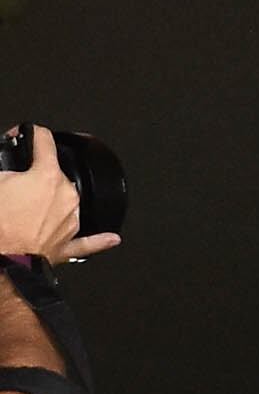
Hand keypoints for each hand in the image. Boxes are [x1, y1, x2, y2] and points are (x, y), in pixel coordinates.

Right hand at [0, 120, 111, 263]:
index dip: (32, 134)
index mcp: (47, 177)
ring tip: (22, 207)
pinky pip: (88, 241)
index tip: (27, 133)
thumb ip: (5, 169)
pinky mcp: (68, 245)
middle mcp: (66, 196)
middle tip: (15, 182)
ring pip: (64, 201)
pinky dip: (98, 239)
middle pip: (55, 174)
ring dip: (48, 200)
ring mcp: (71, 221)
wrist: (0, 261)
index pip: (44, 142)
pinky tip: (111, 238)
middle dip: (36, 174)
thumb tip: (8, 168)